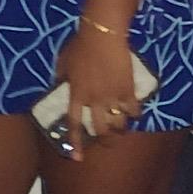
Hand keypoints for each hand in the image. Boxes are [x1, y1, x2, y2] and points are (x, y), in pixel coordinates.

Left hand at [53, 24, 140, 161]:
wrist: (102, 35)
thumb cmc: (80, 45)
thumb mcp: (64, 61)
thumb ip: (61, 77)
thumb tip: (57, 85)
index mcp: (76, 94)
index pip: (74, 124)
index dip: (75, 143)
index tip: (77, 158)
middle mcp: (94, 100)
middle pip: (100, 130)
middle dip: (105, 140)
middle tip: (109, 142)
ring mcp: (112, 96)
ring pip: (119, 124)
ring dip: (121, 129)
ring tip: (123, 128)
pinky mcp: (127, 90)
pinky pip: (134, 110)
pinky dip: (135, 113)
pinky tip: (135, 111)